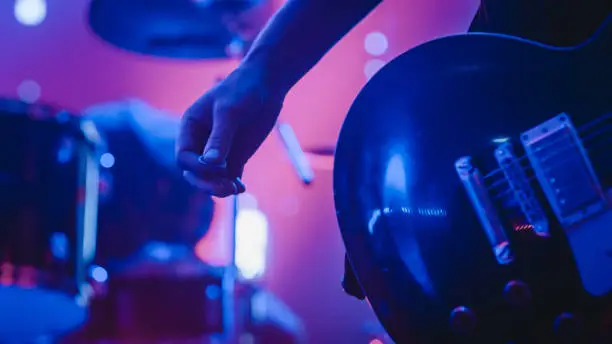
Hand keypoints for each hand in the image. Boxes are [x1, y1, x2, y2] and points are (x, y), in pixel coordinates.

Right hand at [177, 63, 284, 196]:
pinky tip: (242, 188)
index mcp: (190, 127)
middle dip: (206, 182)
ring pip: (211, 177)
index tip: (216, 165)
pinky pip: (229, 176)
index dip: (196, 166)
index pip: (183, 157)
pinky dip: (233, 184)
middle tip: (226, 188)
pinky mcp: (236, 156)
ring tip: (236, 189)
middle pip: (194, 172)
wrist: (266, 84)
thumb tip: (210, 164)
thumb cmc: (243, 90)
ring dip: (220, 186)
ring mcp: (219, 150)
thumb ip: (220, 137)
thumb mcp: (230, 111)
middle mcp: (201, 142)